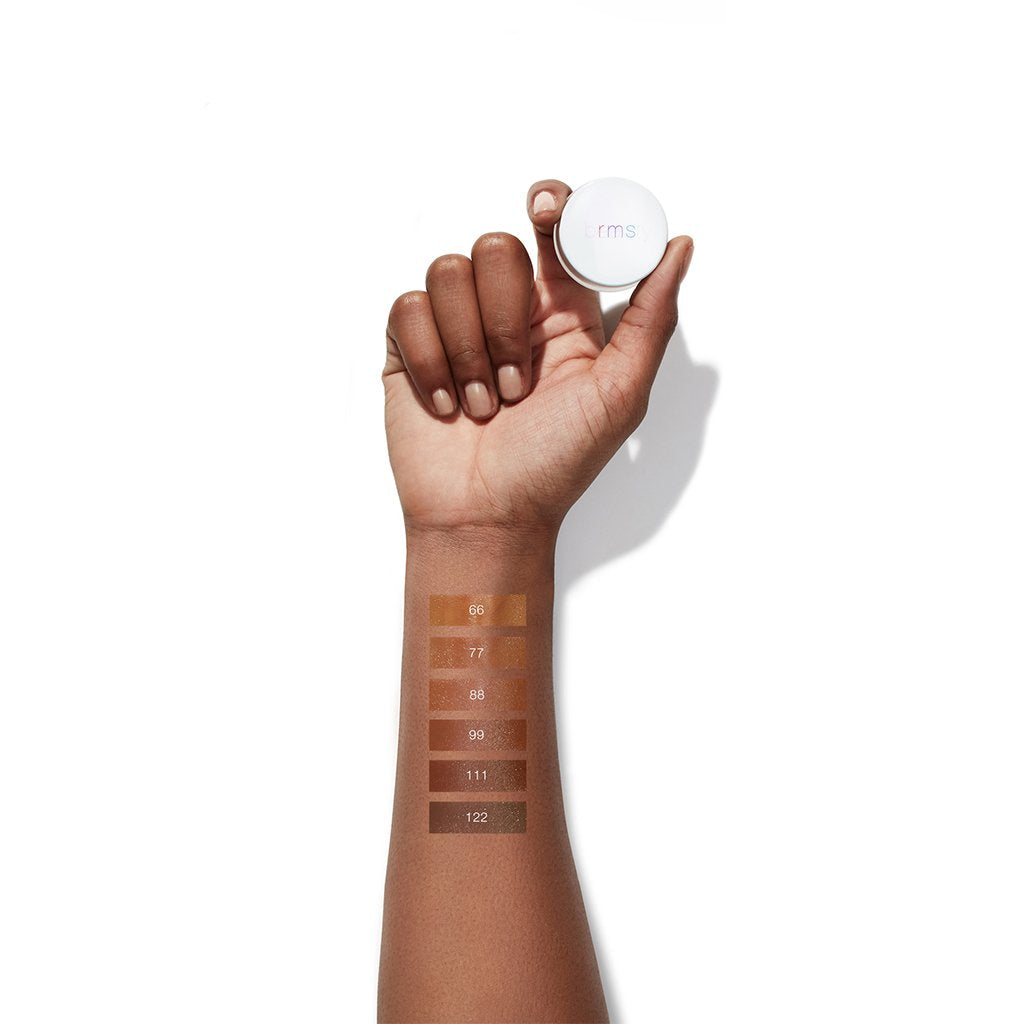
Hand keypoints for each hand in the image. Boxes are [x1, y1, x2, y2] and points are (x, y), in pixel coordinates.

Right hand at [382, 178, 693, 537]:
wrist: (485, 517)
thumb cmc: (555, 466)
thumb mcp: (620, 394)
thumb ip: (651, 316)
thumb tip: (679, 245)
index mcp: (564, 316)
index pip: (557, 234)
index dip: (554, 207)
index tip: (547, 208)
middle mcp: (510, 314)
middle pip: (498, 247)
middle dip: (505, 318)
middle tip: (517, 384)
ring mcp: (457, 327)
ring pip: (449, 272)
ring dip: (468, 347)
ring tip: (482, 403)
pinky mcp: (410, 347)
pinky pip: (408, 308)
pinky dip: (429, 359)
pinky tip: (444, 403)